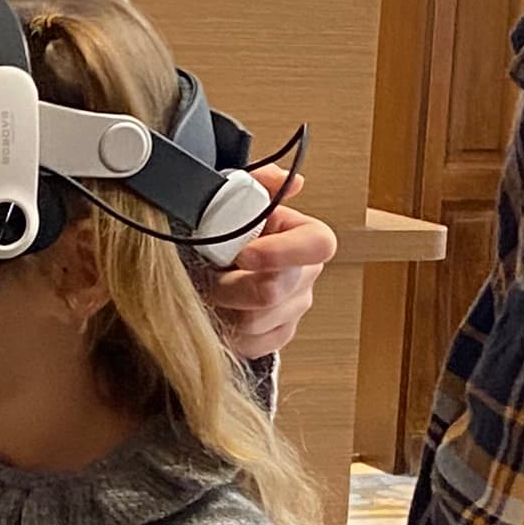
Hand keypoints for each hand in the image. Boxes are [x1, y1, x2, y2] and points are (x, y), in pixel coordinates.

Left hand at [206, 179, 336, 359]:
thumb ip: (262, 183)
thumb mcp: (233, 196)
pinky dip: (227, 330)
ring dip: (224, 306)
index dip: (282, 252)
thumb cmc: (221, 229)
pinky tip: (219, 310)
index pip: (318, 244)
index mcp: (305, 236)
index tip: (244, 255)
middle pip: (276, 291)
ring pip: (256, 321)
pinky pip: (252, 343)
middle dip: (232, 284)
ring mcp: (294, 309)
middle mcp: (306, 275)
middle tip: (209, 272)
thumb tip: (291, 181)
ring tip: (210, 288)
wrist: (205, 262)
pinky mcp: (277, 336)